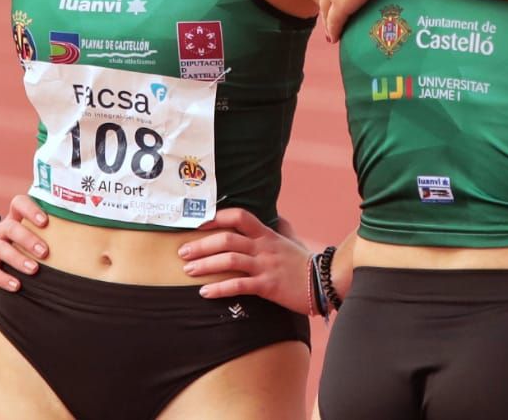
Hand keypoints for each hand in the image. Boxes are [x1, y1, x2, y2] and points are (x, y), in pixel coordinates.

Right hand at [0, 194, 50, 291]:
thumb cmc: (11, 247)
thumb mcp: (23, 237)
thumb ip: (46, 234)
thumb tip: (84, 237)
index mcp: (13, 220)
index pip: (18, 204)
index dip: (31, 209)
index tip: (45, 221)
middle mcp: (0, 231)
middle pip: (11, 227)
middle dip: (28, 238)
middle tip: (45, 251)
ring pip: (1, 249)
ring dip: (19, 260)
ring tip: (35, 270)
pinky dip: (4, 278)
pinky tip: (17, 286)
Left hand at [178, 208, 312, 312]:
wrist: (325, 282)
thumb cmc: (305, 262)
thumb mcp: (292, 239)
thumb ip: (282, 227)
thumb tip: (277, 216)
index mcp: (267, 234)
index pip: (239, 217)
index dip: (216, 217)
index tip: (198, 224)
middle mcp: (263, 247)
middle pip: (227, 239)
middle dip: (201, 245)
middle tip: (183, 252)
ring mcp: (265, 266)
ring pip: (229, 261)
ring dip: (205, 265)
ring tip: (188, 271)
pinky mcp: (268, 286)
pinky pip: (239, 286)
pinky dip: (219, 289)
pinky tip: (205, 293)